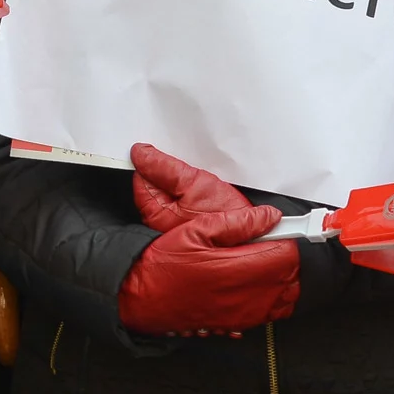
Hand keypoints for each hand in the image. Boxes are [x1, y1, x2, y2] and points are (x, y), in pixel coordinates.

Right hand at [119, 204, 299, 336]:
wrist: (140, 298)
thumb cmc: (163, 265)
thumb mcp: (195, 230)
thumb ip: (236, 223)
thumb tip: (267, 217)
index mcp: (236, 268)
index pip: (285, 254)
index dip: (286, 239)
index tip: (278, 231)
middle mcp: (243, 295)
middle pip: (290, 277)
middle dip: (286, 259)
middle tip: (270, 246)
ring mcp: (241, 314)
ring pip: (284, 299)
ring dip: (282, 281)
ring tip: (264, 265)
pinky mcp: (235, 324)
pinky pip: (269, 314)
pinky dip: (271, 299)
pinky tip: (254, 286)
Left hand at [129, 142, 253, 229]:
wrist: (253, 241)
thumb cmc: (226, 221)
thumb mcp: (195, 184)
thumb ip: (165, 168)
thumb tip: (141, 154)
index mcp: (153, 210)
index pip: (140, 175)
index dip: (153, 160)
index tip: (168, 151)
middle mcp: (159, 220)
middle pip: (155, 182)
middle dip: (170, 170)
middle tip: (191, 168)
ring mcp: (173, 222)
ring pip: (171, 189)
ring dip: (184, 178)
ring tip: (203, 179)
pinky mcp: (189, 221)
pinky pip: (184, 197)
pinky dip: (193, 188)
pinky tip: (207, 189)